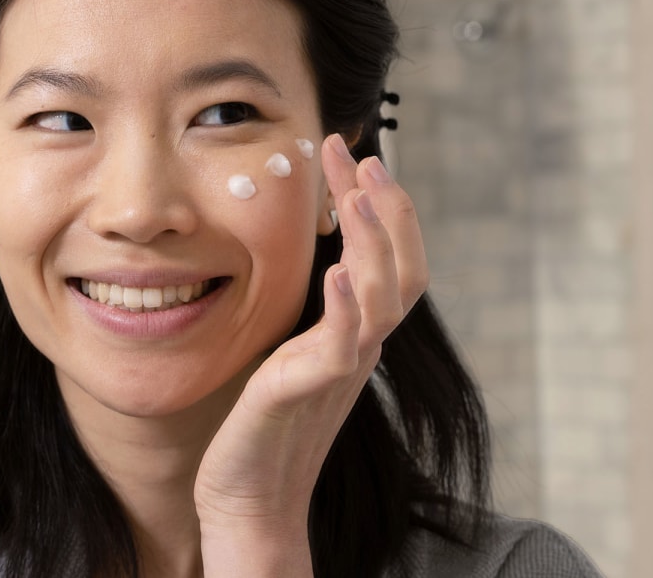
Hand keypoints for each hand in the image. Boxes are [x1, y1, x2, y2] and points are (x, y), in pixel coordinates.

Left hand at [193, 133, 428, 576]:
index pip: (390, 260)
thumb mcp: (290, 353)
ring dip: (374, 242)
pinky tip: (339, 271)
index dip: (383, 206)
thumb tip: (314, 262)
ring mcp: (337, 371)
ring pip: (383, 300)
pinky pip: (339, 347)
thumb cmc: (262, 426)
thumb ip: (310, 313)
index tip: (355, 154)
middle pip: (403, 269)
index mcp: (355, 335)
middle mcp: (358, 349)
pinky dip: (345, 306)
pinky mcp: (303, 391)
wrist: (249, 499)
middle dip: (387, 207)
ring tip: (358, 193)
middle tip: (359, 154)